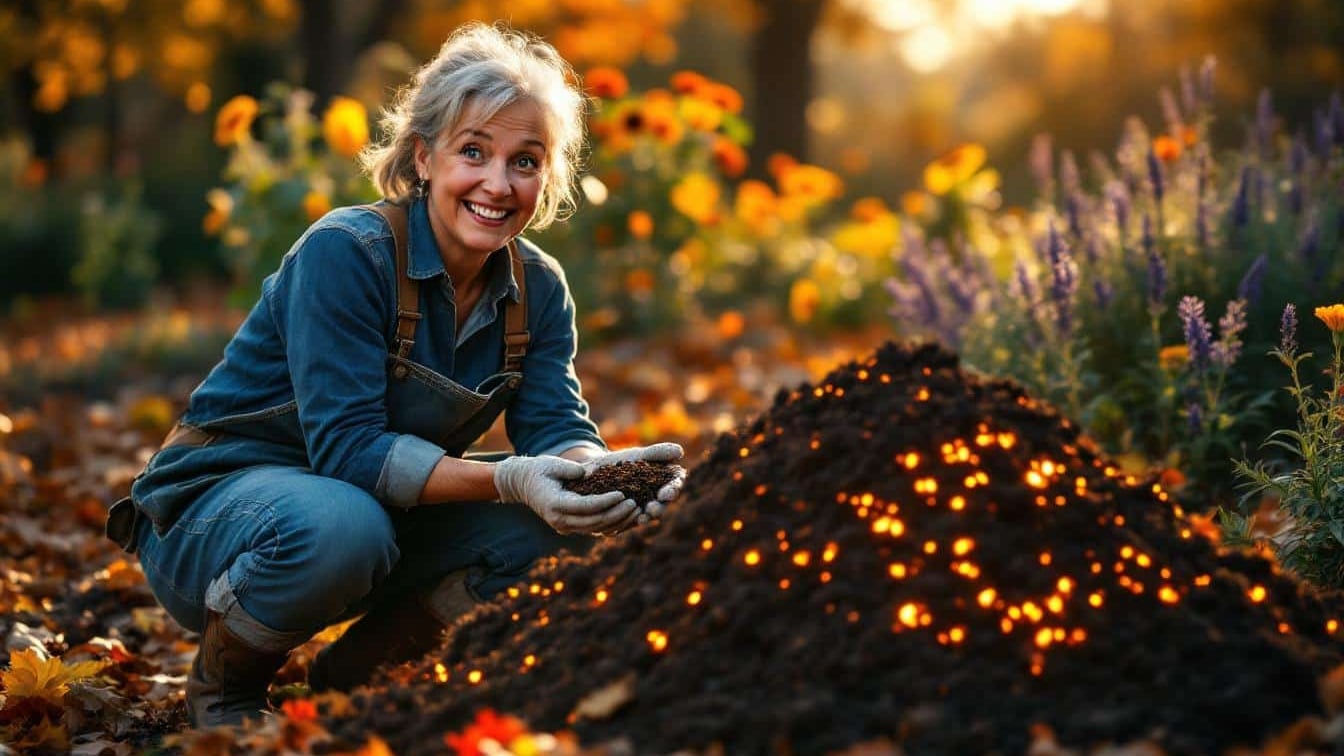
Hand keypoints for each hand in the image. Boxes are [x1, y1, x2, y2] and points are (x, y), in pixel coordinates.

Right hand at [494, 456, 639, 534]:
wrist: (522, 484)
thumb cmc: (538, 470)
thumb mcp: (552, 464)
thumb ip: (570, 469)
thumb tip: (591, 472)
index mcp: (555, 504)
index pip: (585, 506)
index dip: (605, 502)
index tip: (622, 494)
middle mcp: (560, 520)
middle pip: (594, 522)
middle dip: (616, 514)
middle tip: (635, 504)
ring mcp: (564, 527)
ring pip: (596, 529)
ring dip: (617, 521)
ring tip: (636, 511)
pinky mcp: (570, 527)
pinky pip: (593, 529)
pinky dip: (611, 524)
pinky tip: (627, 517)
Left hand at [583, 443, 686, 522]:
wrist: (597, 471)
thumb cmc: (624, 460)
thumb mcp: (639, 454)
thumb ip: (658, 452)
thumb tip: (679, 451)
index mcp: (665, 481)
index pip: (674, 485)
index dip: (672, 490)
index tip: (666, 493)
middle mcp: (657, 498)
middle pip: (663, 504)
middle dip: (659, 508)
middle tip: (652, 510)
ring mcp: (644, 510)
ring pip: (648, 515)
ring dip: (646, 518)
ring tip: (642, 518)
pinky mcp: (629, 519)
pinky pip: (630, 522)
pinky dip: (628, 522)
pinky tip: (623, 523)